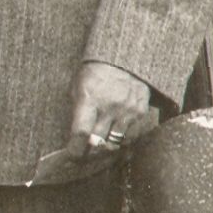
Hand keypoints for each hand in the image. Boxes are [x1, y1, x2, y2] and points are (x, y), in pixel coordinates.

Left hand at [34, 61, 155, 183]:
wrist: (124, 57)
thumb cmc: (95, 71)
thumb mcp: (78, 86)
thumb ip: (77, 111)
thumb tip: (75, 137)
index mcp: (89, 99)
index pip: (80, 134)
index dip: (74, 150)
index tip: (71, 155)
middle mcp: (109, 107)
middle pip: (98, 143)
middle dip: (89, 151)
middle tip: (85, 152)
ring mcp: (127, 110)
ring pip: (115, 143)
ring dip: (107, 146)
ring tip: (101, 143)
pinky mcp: (140, 111)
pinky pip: (130, 135)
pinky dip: (122, 138)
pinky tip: (116, 132)